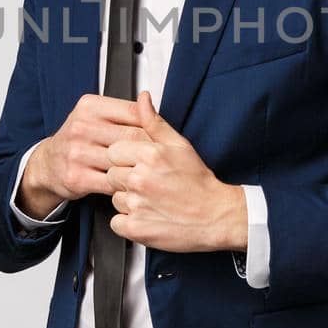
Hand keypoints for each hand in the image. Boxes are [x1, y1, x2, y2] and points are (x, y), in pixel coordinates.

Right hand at [17, 93, 152, 219]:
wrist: (48, 164)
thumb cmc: (79, 139)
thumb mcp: (96, 116)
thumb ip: (124, 112)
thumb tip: (153, 107)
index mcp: (90, 107)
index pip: (134, 112)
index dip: (153, 126)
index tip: (162, 136)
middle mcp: (81, 127)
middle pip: (132, 137)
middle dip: (151, 150)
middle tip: (163, 158)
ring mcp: (77, 153)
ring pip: (124, 160)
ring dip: (141, 169)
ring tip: (151, 172)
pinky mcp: (77, 177)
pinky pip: (113, 182)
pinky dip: (126, 185)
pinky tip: (132, 184)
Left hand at [104, 90, 247, 252]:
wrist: (216, 216)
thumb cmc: (198, 182)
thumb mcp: (179, 145)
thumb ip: (154, 122)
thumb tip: (142, 99)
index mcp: (149, 155)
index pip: (113, 151)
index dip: (125, 159)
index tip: (139, 166)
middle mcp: (140, 179)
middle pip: (111, 175)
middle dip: (126, 179)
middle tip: (149, 185)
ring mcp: (137, 204)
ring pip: (114, 199)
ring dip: (128, 201)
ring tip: (151, 201)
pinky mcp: (136, 227)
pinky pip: (116, 223)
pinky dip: (128, 223)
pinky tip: (147, 216)